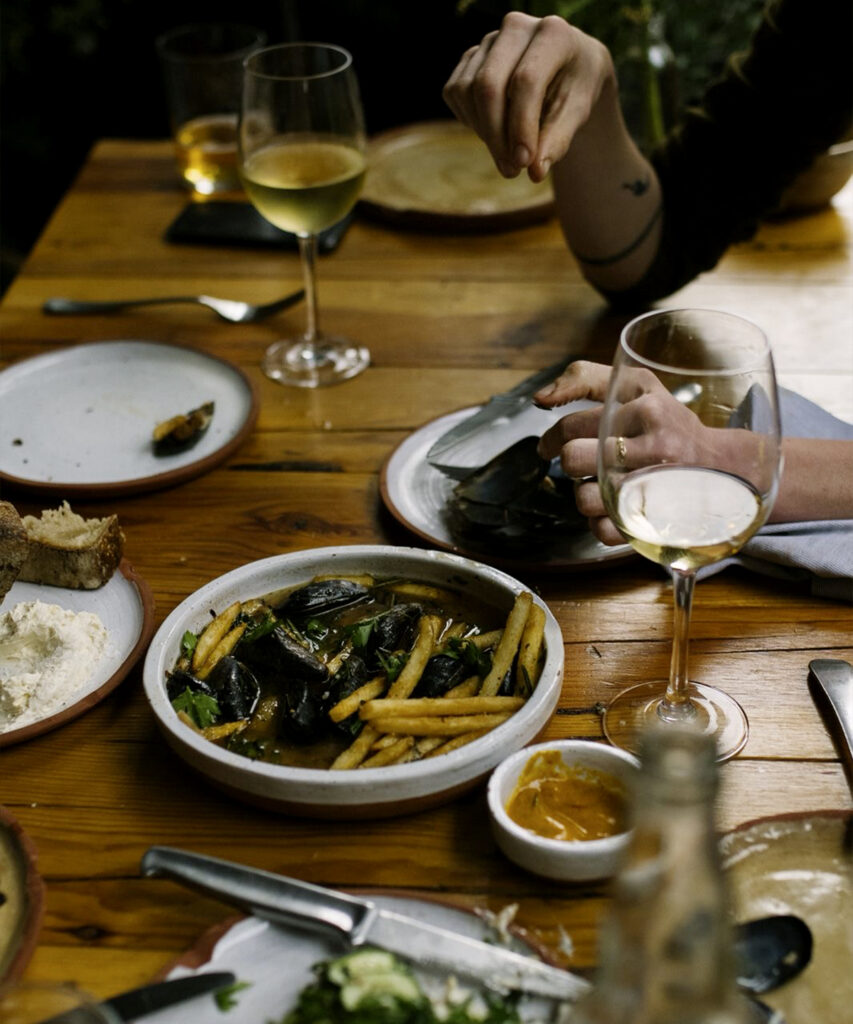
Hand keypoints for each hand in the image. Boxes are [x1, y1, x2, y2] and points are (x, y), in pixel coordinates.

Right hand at [442, 12, 614, 182]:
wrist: (566, 69)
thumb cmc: (575, 88)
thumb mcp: (577, 113)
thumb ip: (558, 140)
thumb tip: (535, 171)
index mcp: (553, 33)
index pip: (526, 81)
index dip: (521, 127)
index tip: (524, 164)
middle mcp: (516, 27)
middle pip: (488, 86)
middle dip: (496, 136)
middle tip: (511, 170)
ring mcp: (489, 41)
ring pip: (467, 91)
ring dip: (483, 133)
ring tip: (507, 155)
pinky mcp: (470, 57)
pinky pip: (455, 93)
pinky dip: (471, 121)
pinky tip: (495, 131)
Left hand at [534, 360, 713, 543]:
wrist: (723, 465)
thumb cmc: (668, 422)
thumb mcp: (636, 386)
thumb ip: (584, 378)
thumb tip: (540, 400)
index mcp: (646, 410)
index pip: (572, 426)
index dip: (552, 438)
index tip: (551, 445)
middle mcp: (655, 448)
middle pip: (574, 461)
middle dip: (573, 463)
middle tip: (584, 463)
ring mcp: (656, 489)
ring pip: (583, 498)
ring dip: (586, 493)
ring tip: (605, 483)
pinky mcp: (655, 523)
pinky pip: (601, 530)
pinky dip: (601, 521)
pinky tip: (615, 506)